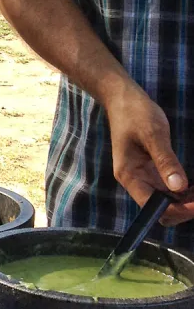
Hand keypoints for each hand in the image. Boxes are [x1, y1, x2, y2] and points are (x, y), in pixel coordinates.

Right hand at [103, 82, 193, 225]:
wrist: (123, 99)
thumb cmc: (135, 113)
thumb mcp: (153, 134)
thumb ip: (165, 160)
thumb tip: (179, 187)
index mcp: (129, 175)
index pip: (152, 206)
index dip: (176, 209)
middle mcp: (135, 181)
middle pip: (160, 209)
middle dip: (183, 209)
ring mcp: (143, 177)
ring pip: (166, 201)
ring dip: (185, 202)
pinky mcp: (151, 171)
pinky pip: (168, 189)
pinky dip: (184, 192)